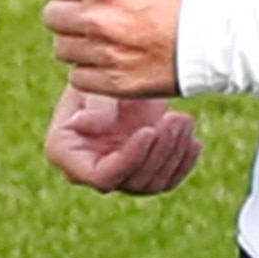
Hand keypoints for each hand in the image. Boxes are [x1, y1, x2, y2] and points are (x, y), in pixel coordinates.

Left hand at [44, 0, 187, 96]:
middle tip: (90, 22)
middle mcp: (98, 18)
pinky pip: (78, 78)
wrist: (217, 38)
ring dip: (78, 46)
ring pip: (62, 49)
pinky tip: (109, 65)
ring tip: (102, 44)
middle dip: (69, 18)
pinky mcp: (114, 83)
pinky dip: (89, 73)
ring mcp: (104, 53)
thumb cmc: (184, 1)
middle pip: (53, 17)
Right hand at [45, 85, 200, 195]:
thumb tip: (78, 125)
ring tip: (184, 119)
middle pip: (130, 182)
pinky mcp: (141, 174)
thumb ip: (94, 107)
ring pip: (151, 184)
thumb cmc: (105, 73)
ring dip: (173, 154)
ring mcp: (116, 175)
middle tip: (176, 118)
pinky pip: (166, 181)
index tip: (149, 130)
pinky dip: (183, 163)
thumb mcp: (100, 85)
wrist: (127, 73)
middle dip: (158, 152)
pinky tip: (193, 140)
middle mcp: (87, 171)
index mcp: (65, 151)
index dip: (129, 159)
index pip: (100, 175)